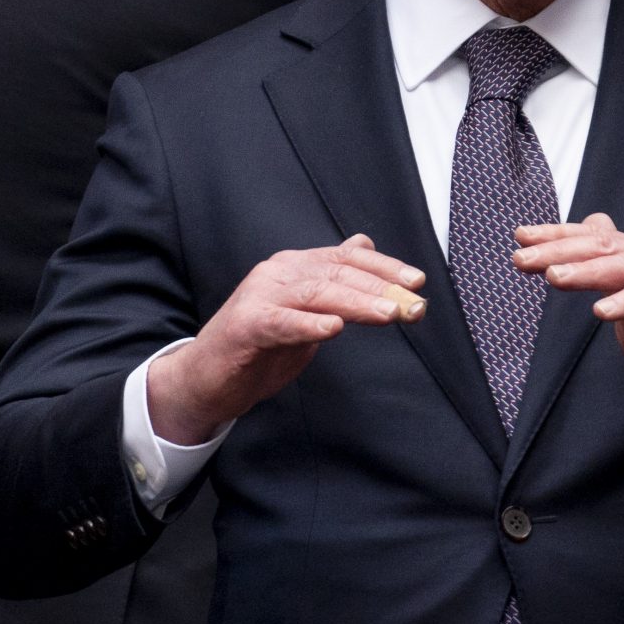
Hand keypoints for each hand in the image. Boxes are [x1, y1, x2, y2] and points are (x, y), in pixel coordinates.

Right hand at [147, 235, 426, 443]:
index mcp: (294, 267)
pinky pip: (282, 322)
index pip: (346, 258)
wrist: (206, 380)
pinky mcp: (245, 326)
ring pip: (316, 293)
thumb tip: (364, 243)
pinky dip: (309, 324)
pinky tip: (333, 327)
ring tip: (389, 314)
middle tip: (413, 304)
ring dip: (356, 303)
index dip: (384, 268)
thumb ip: (333, 282)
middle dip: (380, 288)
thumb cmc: (259, 347)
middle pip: (336, 273)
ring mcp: (259, 297)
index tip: (417, 282)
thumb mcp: (304, 311)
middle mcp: (277, 273)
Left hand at [513, 213, 623, 419]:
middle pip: (602, 246)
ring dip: (587, 270)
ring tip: (554, 277)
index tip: (520, 237)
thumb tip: (578, 251)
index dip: (557, 235)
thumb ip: (608, 280)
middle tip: (523, 258)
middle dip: (559, 250)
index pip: (593, 238)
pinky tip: (603, 310)